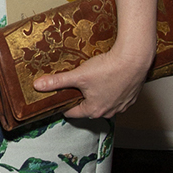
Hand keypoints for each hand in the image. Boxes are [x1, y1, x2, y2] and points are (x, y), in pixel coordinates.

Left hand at [33, 39, 153, 120]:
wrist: (134, 59)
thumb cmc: (108, 68)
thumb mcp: (78, 75)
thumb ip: (57, 81)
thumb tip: (38, 85)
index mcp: (93, 110)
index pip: (72, 113)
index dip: (64, 104)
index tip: (60, 98)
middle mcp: (109, 112)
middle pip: (88, 108)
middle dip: (81, 98)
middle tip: (76, 85)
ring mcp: (122, 106)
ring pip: (104, 103)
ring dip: (97, 95)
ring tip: (93, 81)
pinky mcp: (132, 97)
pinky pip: (117, 97)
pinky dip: (112, 91)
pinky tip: (109, 79)